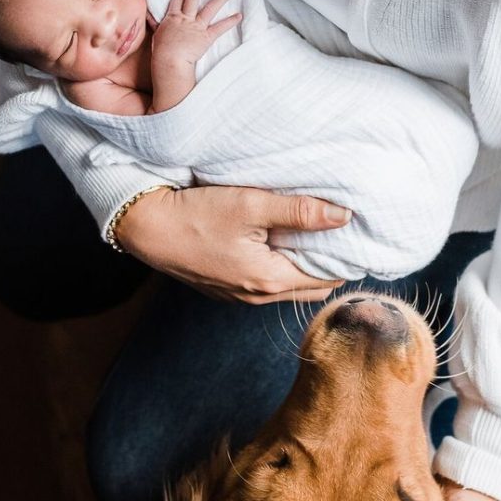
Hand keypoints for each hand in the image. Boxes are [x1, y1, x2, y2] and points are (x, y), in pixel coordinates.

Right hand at [115, 184, 349, 302]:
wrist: (148, 229)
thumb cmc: (196, 215)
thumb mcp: (252, 205)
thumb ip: (300, 211)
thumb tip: (344, 215)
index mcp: (270, 279)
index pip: (329, 278)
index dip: (345, 255)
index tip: (352, 231)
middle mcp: (258, 296)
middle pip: (313, 286)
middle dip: (328, 262)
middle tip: (334, 229)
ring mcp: (241, 296)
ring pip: (289, 285)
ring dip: (302, 264)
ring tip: (306, 232)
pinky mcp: (227, 289)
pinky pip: (266, 283)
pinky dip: (279, 266)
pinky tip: (274, 240)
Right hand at [150, 0, 241, 70]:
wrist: (169, 61)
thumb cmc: (161, 52)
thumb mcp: (156, 35)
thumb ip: (156, 24)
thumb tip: (148, 16)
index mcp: (172, 17)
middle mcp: (185, 19)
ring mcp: (197, 27)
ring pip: (210, 8)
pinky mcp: (206, 37)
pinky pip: (220, 28)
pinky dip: (230, 22)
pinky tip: (239, 15)